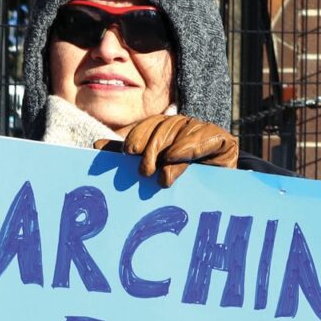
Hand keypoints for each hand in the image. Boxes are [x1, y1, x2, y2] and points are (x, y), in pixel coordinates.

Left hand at [97, 114, 237, 186]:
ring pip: (182, 131)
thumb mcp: (154, 169)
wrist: (221, 195)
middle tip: (144, 172)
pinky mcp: (224, 140)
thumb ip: (128, 156)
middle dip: (152, 148)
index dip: (138, 135)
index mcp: (168, 130)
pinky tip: (176, 158)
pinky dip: (189, 147)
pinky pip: (204, 137)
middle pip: (164, 127)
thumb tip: (95, 146)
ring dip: (168, 151)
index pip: (151, 125)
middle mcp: (185, 126)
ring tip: (162, 176)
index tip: (128, 152)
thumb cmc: (182, 183)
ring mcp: (205, 131)